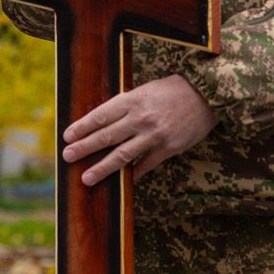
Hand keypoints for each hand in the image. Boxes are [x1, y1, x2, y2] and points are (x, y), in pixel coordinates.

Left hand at [62, 74, 215, 184]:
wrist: (206, 95)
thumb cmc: (172, 91)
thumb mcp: (145, 91)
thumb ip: (125, 106)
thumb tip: (102, 122)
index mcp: (132, 100)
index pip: (100, 116)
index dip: (82, 127)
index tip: (67, 136)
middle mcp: (140, 118)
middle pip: (106, 136)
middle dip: (84, 148)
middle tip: (67, 156)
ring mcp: (154, 136)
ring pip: (122, 155)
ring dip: (102, 168)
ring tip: (86, 178)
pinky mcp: (168, 149)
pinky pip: (144, 165)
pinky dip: (131, 175)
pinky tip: (120, 183)